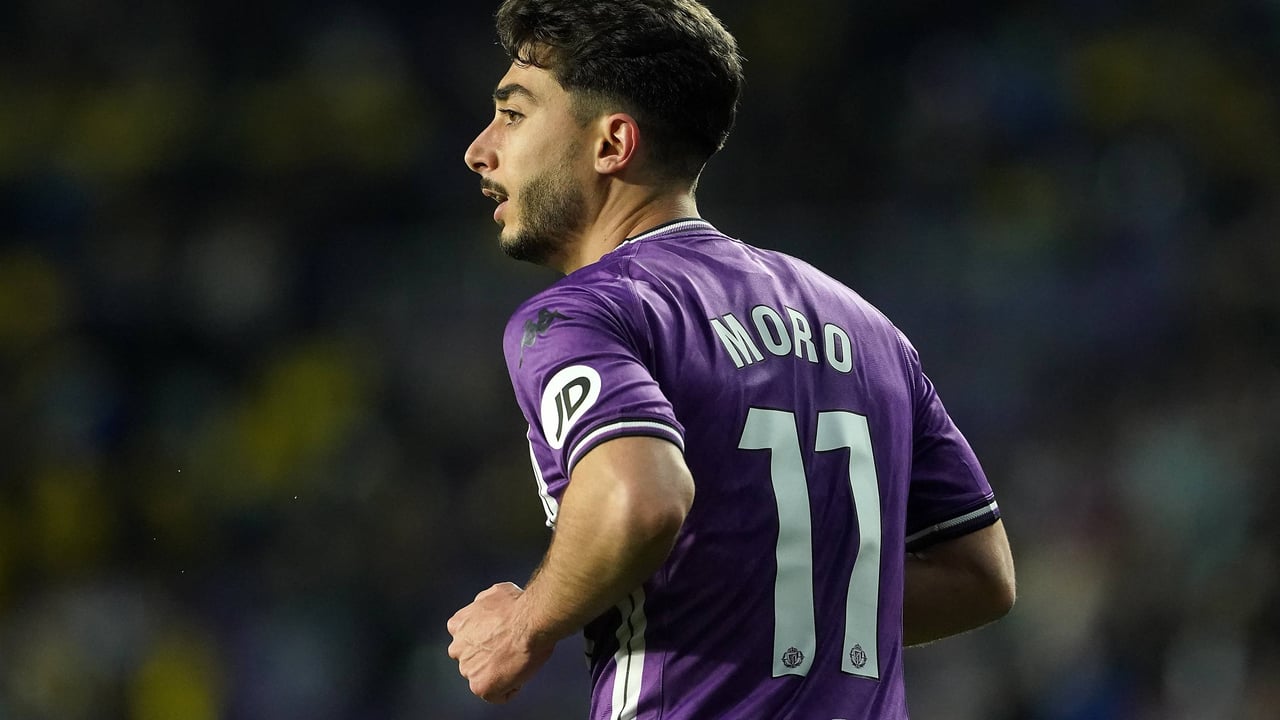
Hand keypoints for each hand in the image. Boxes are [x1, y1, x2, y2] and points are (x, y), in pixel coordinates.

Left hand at [447, 582, 554, 702]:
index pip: (465, 638)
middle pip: (472, 659)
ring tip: (517, 661)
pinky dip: (509, 689)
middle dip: (488, 657)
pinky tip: (519, 674)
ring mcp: (468, 669)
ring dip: (498, 673)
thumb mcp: (495, 593)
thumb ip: (484, 604)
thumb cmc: (517, 606)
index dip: (484, 639)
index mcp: (458, 625)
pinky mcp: (481, 686)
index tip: (498, 638)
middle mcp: (458, 648)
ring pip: (483, 678)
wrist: (529, 621)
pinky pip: (497, 696)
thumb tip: (493, 606)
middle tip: (509, 650)